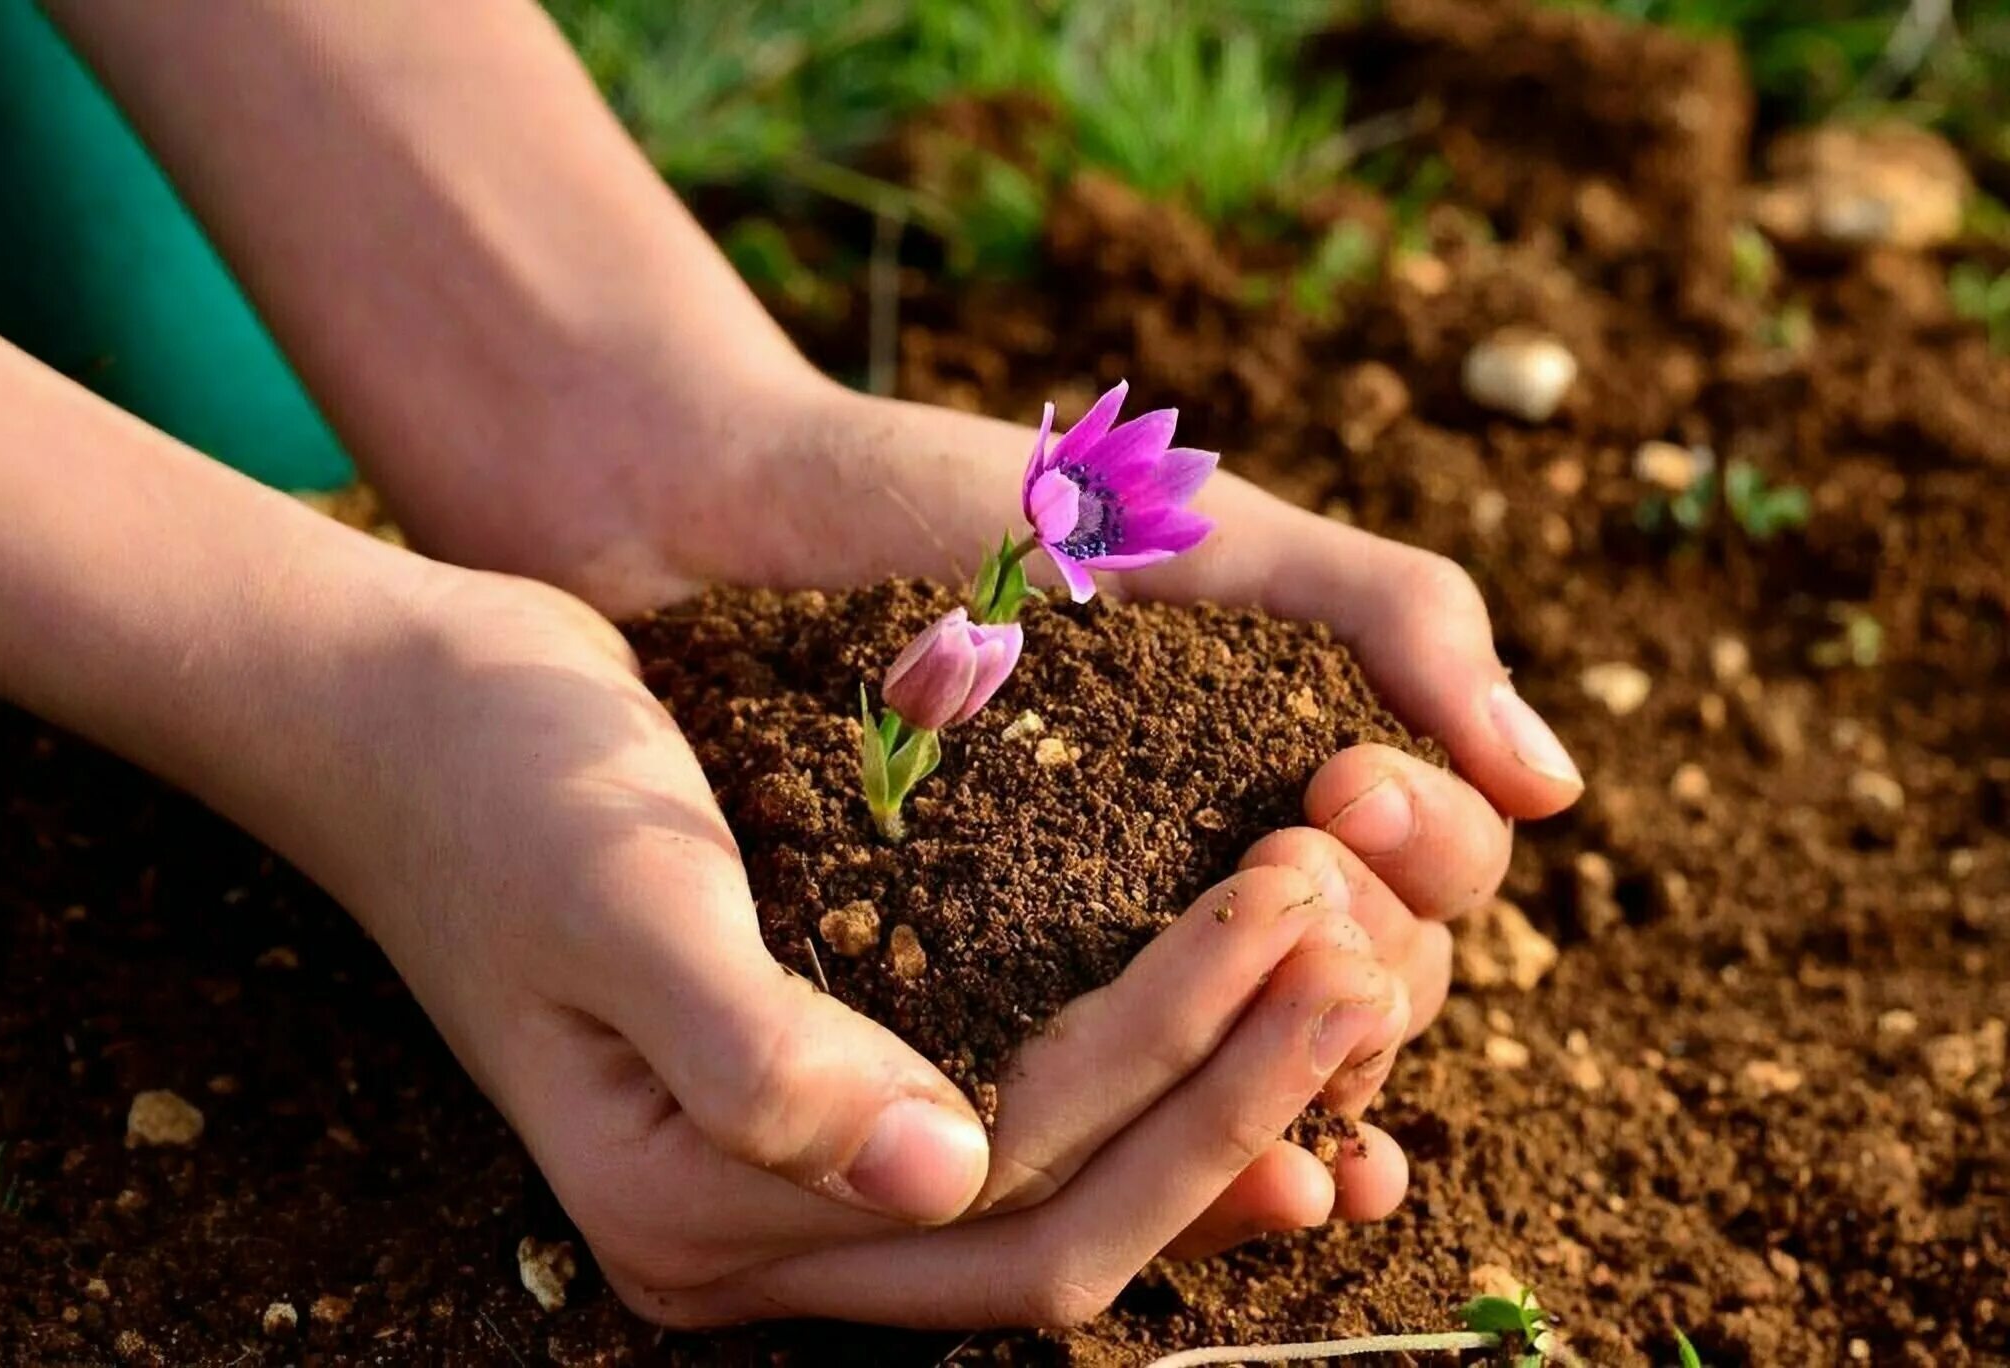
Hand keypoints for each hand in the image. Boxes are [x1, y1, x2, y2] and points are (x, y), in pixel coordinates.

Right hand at [318, 568, 1411, 1326]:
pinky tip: (1253, 1006)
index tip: (1302, 931)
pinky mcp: (827, 1084)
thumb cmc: (500, 782)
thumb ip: (756, 1057)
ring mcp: (795, 1172)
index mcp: (696, 1212)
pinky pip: (1026, 1121)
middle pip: (1061, 1225)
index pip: (1007, 1200)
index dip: (1179, 1088)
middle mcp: (756, 1231)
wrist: (410, 711)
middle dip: (1233, 1102)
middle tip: (1365, 956)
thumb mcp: (616, 897)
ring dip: (1214, 1096)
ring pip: (1062, 1190)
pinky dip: (1148, 1079)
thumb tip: (939, 1178)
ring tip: (1350, 968)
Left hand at [506, 379, 1583, 1048]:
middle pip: (1370, 989)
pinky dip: (1164, 1148)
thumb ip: (1381, 618)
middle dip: (1361, 961)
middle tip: (1291, 895)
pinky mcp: (980, 1016)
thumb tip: (1561, 786)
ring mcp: (1103, 955)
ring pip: (1254, 1070)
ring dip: (1286, 1079)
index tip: (1346, 794)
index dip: (1425, 854)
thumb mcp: (1189, 537)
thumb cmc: (948, 503)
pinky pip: (1095, 1109)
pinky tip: (1194, 1175)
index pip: (1438, 871)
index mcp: (1288, 770)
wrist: (717, 518)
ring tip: (1264, 1065)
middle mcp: (1214, 879)